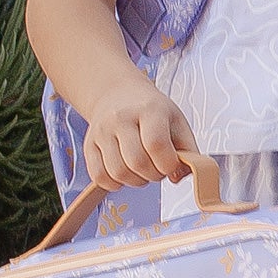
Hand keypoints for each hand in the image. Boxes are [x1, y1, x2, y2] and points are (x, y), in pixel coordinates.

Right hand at [81, 79, 196, 189]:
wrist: (119, 94)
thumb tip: (179, 175)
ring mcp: (102, 131)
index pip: (156, 145)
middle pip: (137, 162)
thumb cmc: (151, 110)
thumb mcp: (177, 121)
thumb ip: (188, 149)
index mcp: (149, 110)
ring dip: (135, 180)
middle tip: (158, 168)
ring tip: (143, 170)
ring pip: (118, 172)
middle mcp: (121, 119)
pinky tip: (125, 173)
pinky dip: (114, 183)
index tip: (171, 165)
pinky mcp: (89, 144)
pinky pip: (99, 175)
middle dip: (153, 174)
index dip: (168, 164)